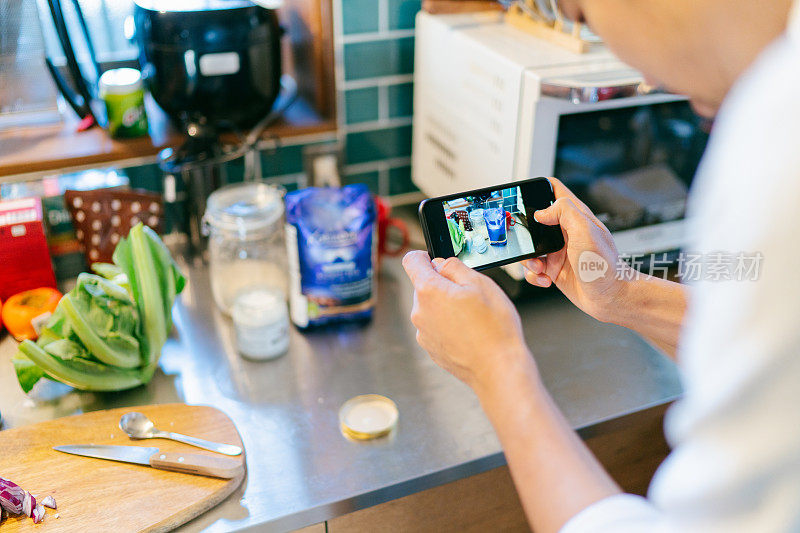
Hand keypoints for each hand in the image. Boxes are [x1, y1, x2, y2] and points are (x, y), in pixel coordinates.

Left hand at [402, 251, 532, 389]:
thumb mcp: (480, 283)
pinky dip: (448, 325)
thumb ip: (454, 267)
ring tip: (473, 317)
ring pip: (431, 308)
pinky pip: (436, 327)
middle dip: (442, 285)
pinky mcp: (431, 348)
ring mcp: (423, 333)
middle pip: (424, 286)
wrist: (498, 368)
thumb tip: (440, 264)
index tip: (436, 261)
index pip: (412, 261)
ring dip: (446, 306)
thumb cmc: (493, 327)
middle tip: (469, 294)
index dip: (424, 256)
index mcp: (428, 291)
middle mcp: (419, 312)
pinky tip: (470, 332)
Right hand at [523, 178, 631, 321]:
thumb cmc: (605, 267)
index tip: (525, 197)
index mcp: (575, 216)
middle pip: (535, 220)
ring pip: (530, 247)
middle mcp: (565, 232)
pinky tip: (546, 279)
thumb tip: (541, 212)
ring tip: (539, 266)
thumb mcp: (585, 231)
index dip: (538, 188)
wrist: (611, 298)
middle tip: (527, 241)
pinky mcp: (554, 269)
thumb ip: (564, 212)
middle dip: (526, 232)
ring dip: (528, 258)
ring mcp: (559, 251)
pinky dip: (534, 275)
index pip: (554, 190)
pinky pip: (533, 269)